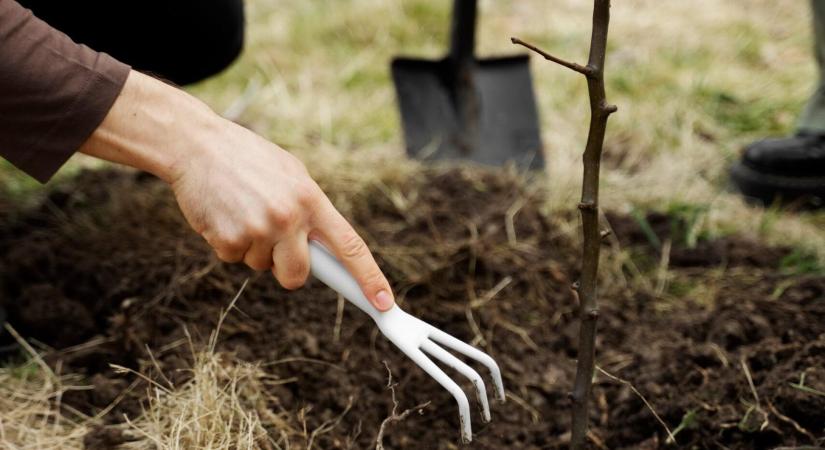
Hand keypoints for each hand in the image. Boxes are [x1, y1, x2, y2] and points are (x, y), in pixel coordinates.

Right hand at [79, 71, 394, 310]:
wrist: (197, 145)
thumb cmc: (248, 159)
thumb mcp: (291, 174)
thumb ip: (310, 210)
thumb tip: (325, 250)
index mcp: (311, 199)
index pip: (350, 247)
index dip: (369, 278)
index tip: (384, 302)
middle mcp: (289, 217)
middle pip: (298, 276)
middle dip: (288, 269)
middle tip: (274, 241)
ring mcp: (258, 230)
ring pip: (262, 267)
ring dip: (253, 247)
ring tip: (243, 210)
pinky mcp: (227, 239)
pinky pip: (234, 259)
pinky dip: (229, 243)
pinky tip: (225, 214)